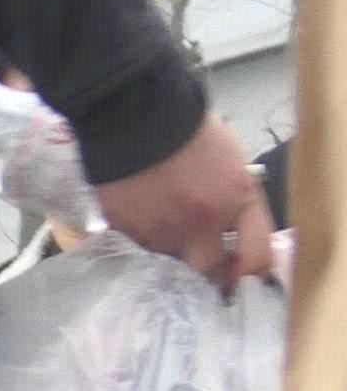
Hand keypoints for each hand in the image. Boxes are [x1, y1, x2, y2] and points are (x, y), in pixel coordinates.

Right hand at [97, 114, 275, 290]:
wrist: (136, 116)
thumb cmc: (190, 130)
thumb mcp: (232, 160)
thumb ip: (238, 199)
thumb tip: (235, 230)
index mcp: (237, 201)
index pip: (258, 257)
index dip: (253, 271)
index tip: (245, 273)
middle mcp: (204, 226)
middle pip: (213, 273)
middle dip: (213, 272)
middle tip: (208, 265)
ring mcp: (165, 234)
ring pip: (175, 263)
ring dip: (177, 252)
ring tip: (169, 229)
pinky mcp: (131, 234)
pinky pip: (143, 248)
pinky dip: (147, 238)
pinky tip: (145, 217)